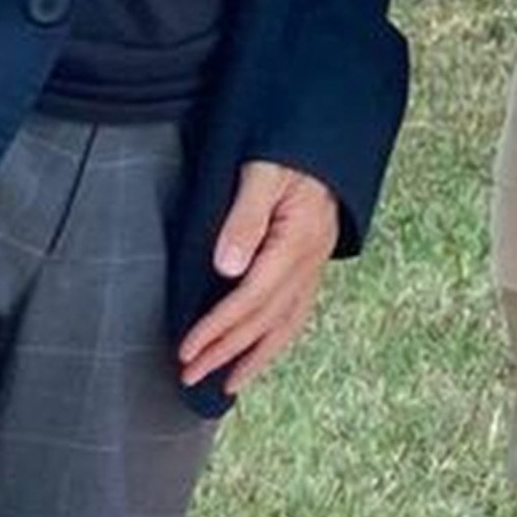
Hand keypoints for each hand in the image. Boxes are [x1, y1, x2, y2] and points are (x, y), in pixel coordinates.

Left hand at [177, 161, 340, 395]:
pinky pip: (298, 309)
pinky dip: (278, 336)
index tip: (188, 349)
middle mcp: (311, 259)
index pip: (251, 297)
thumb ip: (244, 219)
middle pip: (266, 318)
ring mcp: (317, 262)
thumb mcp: (262, 172)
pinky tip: (263, 349)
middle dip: (226, 351)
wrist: (329, 132)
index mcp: (298, 241)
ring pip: (288, 321)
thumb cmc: (290, 148)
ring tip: (228, 384)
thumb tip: (226, 268)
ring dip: (256, 356)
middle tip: (189, 376)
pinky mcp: (315, 260)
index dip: (218, 328)